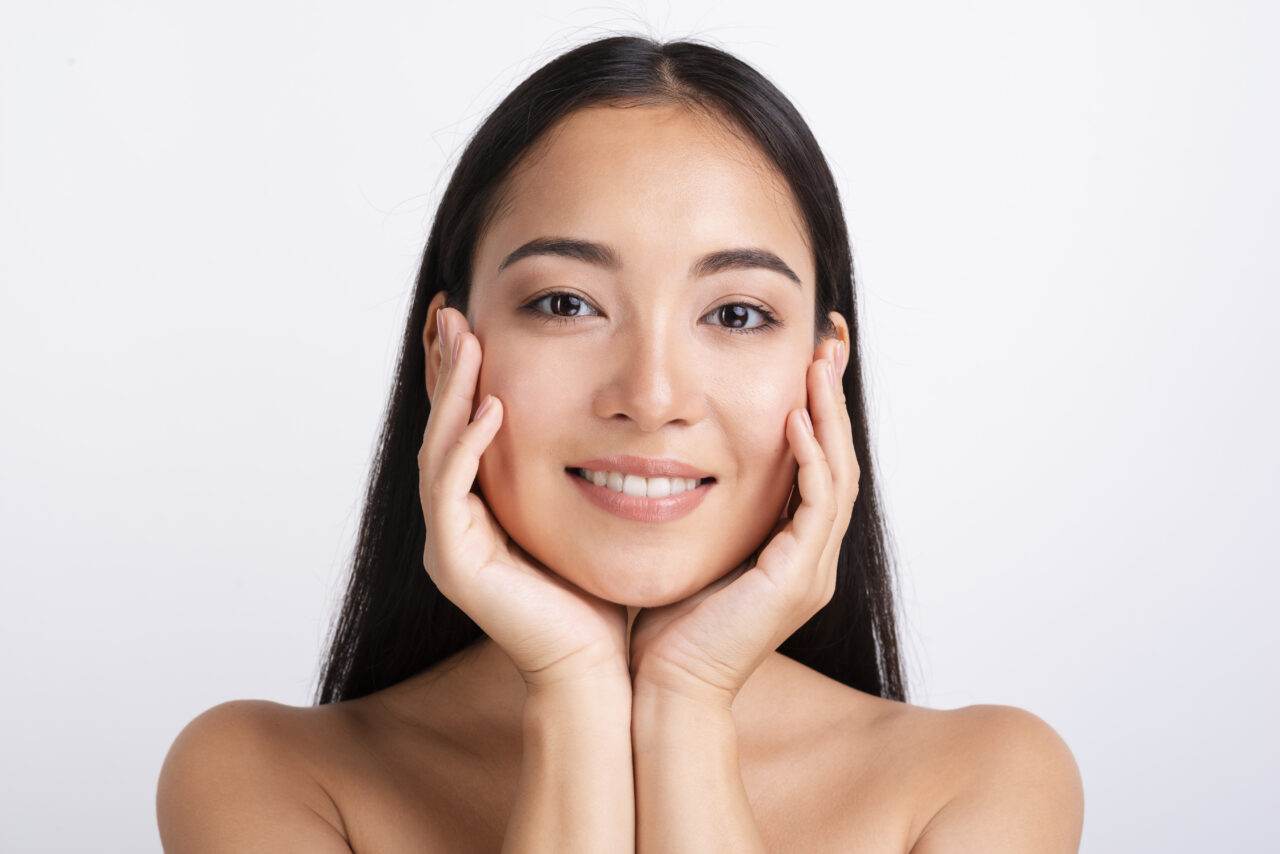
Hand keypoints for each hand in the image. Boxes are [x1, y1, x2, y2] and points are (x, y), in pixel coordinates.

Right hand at [418, 306, 630, 691]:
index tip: (477, 315)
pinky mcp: (457, 563)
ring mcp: (451, 542)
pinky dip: (468, 445)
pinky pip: (451, 490)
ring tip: (465, 336)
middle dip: (447, 366)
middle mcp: (457, 522)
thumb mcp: (594, 512)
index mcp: (484, 509)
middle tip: (453, 307)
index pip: (467, 425)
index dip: (466, 372)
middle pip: (441, 427)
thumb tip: (616, 413)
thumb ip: (586, 466)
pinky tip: (491, 407)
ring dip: (452, 391)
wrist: (598, 670)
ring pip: (438, 449)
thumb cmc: (604, 597)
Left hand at [627, 338, 858, 706]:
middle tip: (829, 340)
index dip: (815, 408)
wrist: (663, 687)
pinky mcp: (798, 579)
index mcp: (788, 548)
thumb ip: (694, 504)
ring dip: (829, 415)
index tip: (805, 355)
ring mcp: (811, 569)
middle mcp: (810, 555)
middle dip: (833, 397)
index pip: (813, 462)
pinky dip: (809, 458)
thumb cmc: (662, 624)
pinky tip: (794, 419)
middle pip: (838, 458)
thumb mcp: (685, 545)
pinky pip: (817, 505)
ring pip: (837, 473)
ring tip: (818, 363)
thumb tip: (662, 455)